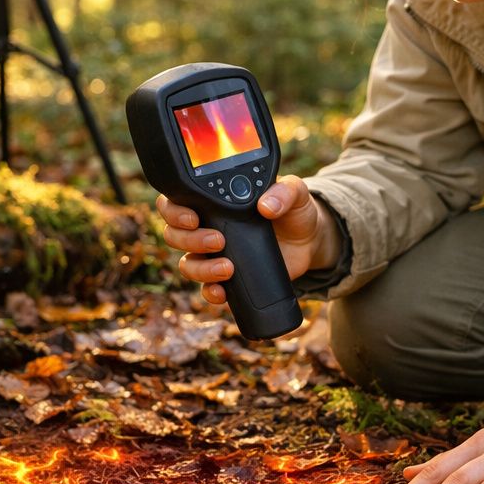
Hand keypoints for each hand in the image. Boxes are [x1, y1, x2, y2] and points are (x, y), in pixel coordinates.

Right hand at [155, 175, 340, 305]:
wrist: (309, 243)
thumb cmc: (295, 212)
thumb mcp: (295, 194)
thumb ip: (284, 191)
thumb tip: (266, 206)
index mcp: (214, 202)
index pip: (176, 202)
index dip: (174, 210)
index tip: (194, 217)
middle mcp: (207, 228)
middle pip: (175, 235)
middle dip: (190, 240)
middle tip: (218, 240)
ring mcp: (215, 255)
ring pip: (187, 264)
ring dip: (201, 268)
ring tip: (227, 267)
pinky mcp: (227, 279)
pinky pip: (207, 289)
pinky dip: (210, 292)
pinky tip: (222, 292)